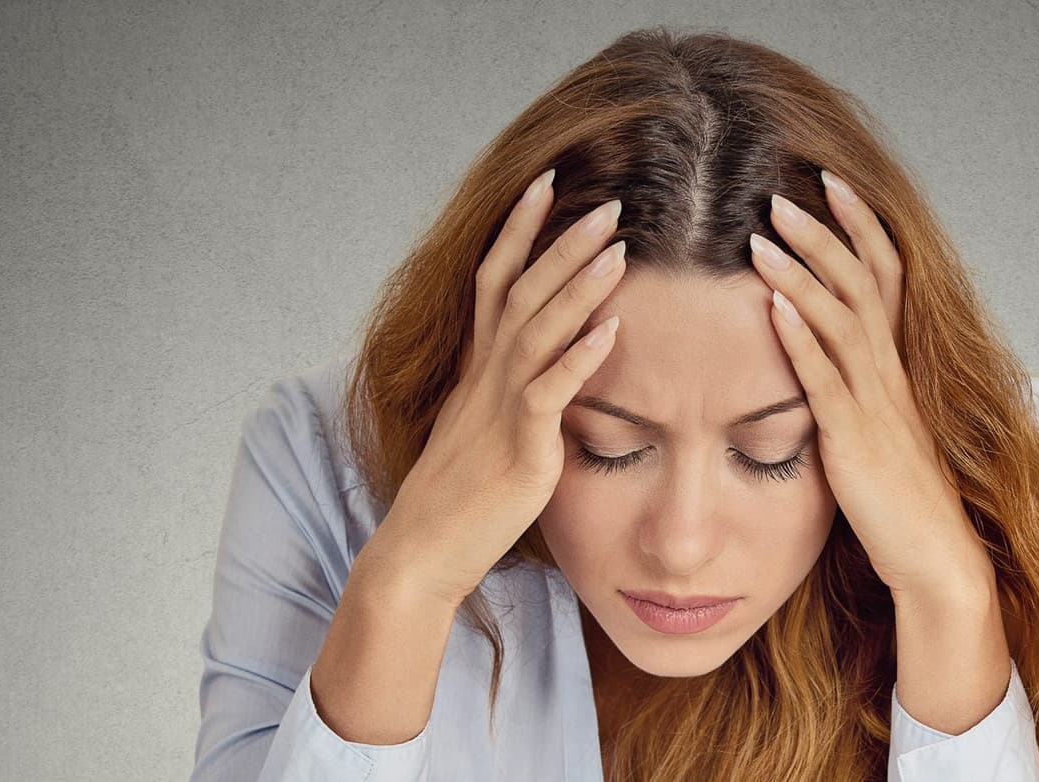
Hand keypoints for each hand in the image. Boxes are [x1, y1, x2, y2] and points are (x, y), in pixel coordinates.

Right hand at [376, 169, 628, 608]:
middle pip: (522, 291)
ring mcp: (499, 410)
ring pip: (537, 330)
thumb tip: (553, 373)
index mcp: (479, 371)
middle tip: (607, 202)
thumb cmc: (458, 502)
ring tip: (619, 247)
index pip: (495, 281)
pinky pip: (549, 394)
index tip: (545, 183)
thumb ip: (517, 397)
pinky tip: (611, 332)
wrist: (420, 554)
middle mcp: (486, 379)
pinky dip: (580, 359)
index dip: (518, 230)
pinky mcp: (517, 448)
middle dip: (561, 242)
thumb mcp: (488, 434)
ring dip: (578, 286)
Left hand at [746, 172, 990, 599]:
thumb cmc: (899, 501)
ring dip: (803, 273)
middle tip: (783, 190)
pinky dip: (800, 339)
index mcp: (894, 367)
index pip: (884, 275)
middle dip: (825, 232)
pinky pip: (827, 380)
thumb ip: (852, 389)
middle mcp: (890, 374)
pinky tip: (773, 307)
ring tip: (765, 234)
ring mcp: (875, 405)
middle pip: (862, 282)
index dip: (860, 226)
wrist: (935, 558)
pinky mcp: (855, 440)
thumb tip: (817, 354)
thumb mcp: (875, 430)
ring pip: (843, 320)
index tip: (830, 181)